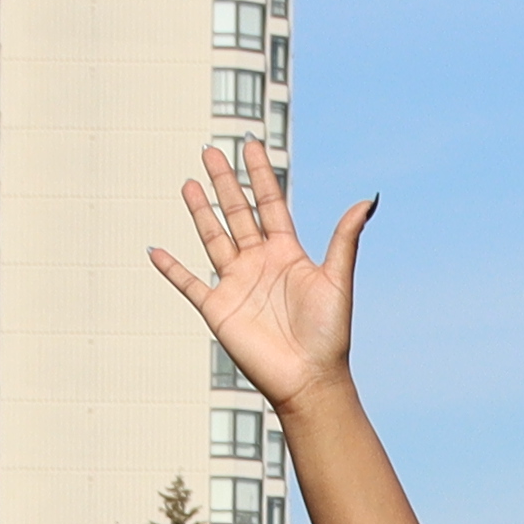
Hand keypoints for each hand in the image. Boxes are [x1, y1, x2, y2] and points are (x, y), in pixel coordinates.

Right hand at [149, 137, 363, 412]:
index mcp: (287, 253)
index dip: (260, 175)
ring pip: (213, 238)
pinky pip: (188, 283)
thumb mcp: (338, 280)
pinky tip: (155, 250)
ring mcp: (236, 284)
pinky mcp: (218, 308)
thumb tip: (368, 200)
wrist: (309, 379)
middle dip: (224, 182)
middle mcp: (259, 264)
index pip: (269, 203)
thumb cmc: (329, 335)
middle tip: (210, 149)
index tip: (251, 144)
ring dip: (200, 211)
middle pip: (237, 213)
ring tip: (188, 183)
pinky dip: (171, 268)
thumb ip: (345, 238)